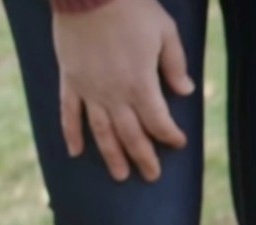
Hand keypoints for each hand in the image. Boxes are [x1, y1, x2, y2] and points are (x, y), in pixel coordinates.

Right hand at [53, 0, 194, 180]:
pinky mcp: (70, 79)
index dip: (169, 136)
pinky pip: (69, 113)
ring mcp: (89, 89)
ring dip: (111, 156)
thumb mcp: (165, 32)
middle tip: (151, 176)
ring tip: (120, 176)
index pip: (158, 122)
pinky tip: (75, 152)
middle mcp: (114, 94)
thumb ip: (175, 65)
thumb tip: (186, 91)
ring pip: (102, 132)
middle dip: (143, 158)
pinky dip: (71, 133)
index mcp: (141, 84)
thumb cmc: (131, 7)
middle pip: (131, 135)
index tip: (178, 142)